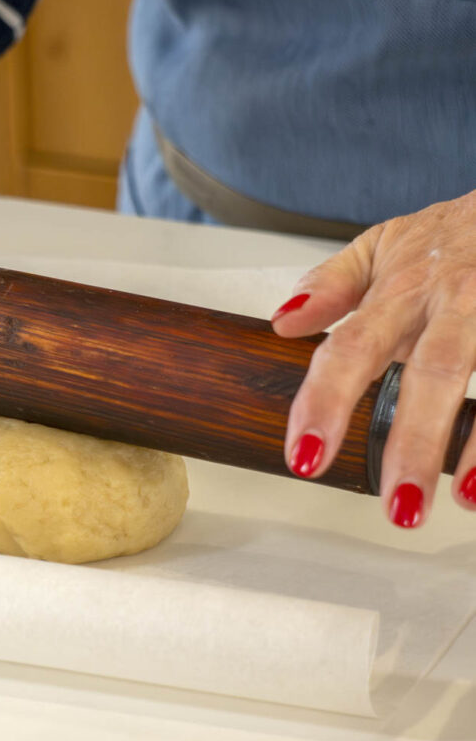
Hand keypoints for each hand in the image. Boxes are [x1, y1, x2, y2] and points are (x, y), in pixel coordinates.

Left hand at [270, 192, 475, 527]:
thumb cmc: (451, 235)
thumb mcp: (382, 245)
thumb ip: (330, 285)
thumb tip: (283, 321)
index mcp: (402, 288)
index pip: (351, 347)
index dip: (326, 401)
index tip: (305, 456)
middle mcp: (454, 301)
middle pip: (431, 372)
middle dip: (411, 440)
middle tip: (394, 504)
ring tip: (464, 499)